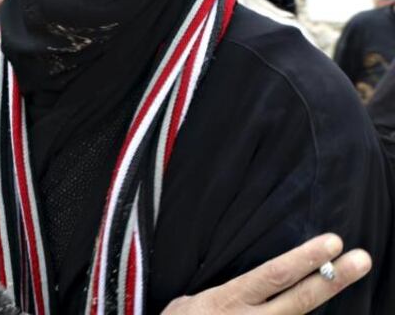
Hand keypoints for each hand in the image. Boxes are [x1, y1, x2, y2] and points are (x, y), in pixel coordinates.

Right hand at [163, 234, 371, 313]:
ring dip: (322, 300)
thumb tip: (241, 286)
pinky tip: (316, 299)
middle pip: (299, 299)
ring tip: (348, 276)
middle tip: (361, 259)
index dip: (304, 259)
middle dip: (332, 279)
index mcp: (228, 300)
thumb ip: (220, 296)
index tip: (332, 243)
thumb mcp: (187, 304)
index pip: (273, 275)